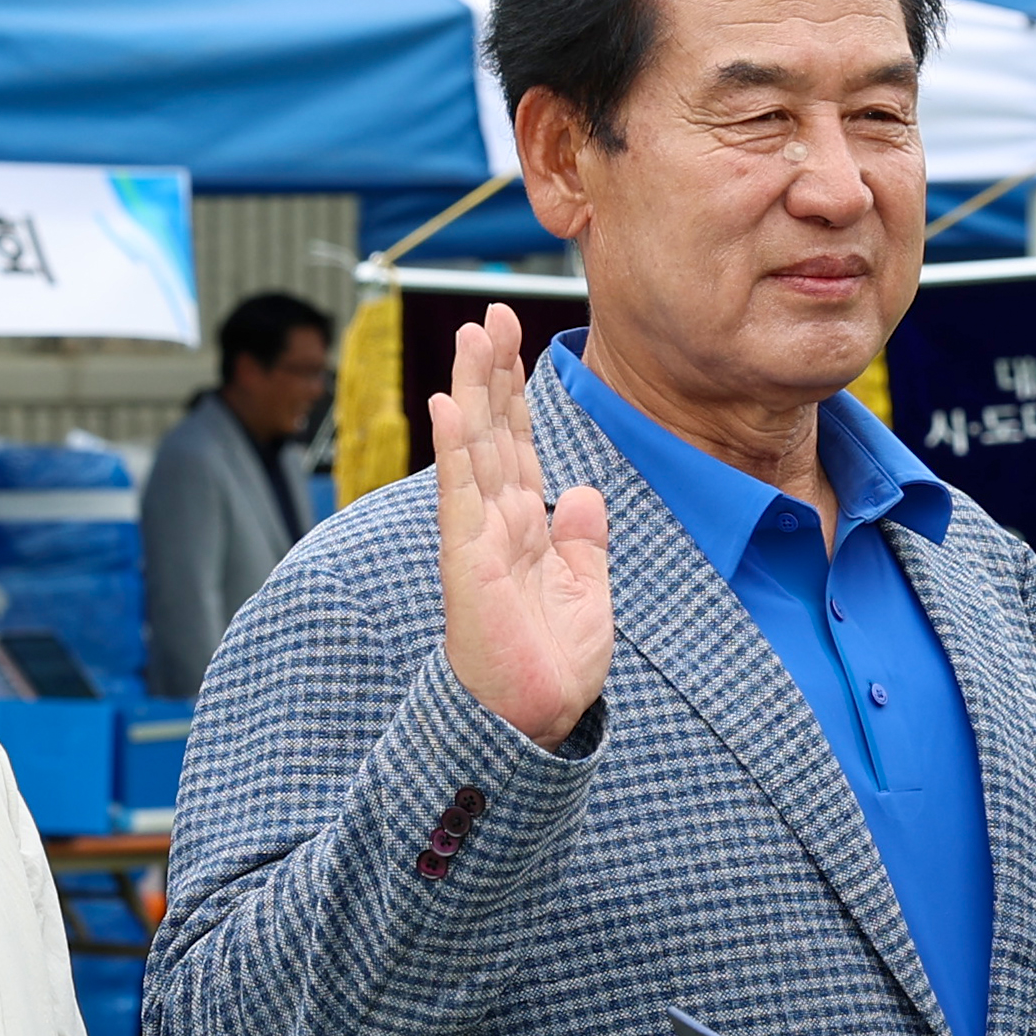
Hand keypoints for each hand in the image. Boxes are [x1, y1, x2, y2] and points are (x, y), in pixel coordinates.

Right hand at [428, 305, 610, 749]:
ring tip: (472, 336)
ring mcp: (480, 537)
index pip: (521, 442)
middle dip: (493, 371)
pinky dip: (455, 450)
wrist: (535, 723)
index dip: (518, 389)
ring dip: (472, 391)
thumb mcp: (588, 593)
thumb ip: (584, 541)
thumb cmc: (553, 668)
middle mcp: (499, 521)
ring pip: (476, 448)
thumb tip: (581, 491)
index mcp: (528, 525)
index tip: (516, 335)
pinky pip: (460, 496)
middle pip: (496, 430)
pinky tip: (447, 407)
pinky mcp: (469, 562)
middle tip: (493, 312)